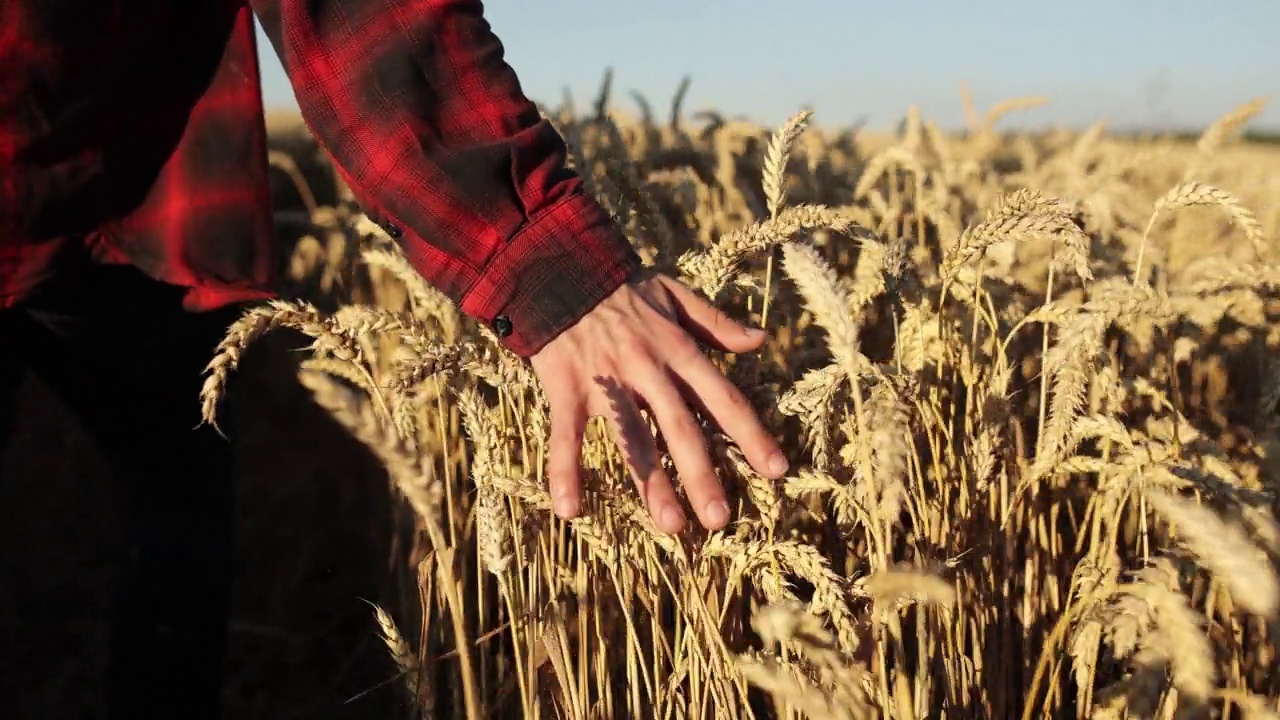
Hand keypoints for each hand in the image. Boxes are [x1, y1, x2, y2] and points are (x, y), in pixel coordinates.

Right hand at [529, 271, 788, 533]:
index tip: (776, 470)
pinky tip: (570, 509)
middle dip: (703, 474)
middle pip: (681, 428)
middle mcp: (648, 368)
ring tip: (671, 524)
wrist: (560, 266)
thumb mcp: (675, 293)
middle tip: (720, 518)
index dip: (750, 434)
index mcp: (678, 349)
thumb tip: (760, 340)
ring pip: (632, 437)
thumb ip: (716, 323)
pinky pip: (567, 435)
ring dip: (651, 482)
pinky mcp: (567, 387)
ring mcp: (607, 380)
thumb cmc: (621, 287)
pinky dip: (566, 471)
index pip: (723, 398)